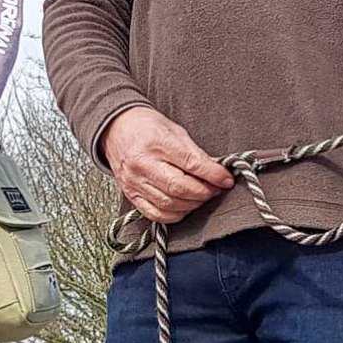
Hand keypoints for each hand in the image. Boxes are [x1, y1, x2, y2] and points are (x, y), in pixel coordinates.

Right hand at [99, 106, 233, 224]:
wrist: (116, 129)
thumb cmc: (147, 127)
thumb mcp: (175, 130)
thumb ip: (195, 152)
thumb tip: (217, 172)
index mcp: (157, 142)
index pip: (192, 163)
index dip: (213, 175)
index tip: (226, 179)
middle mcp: (144, 164)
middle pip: (180, 187)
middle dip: (204, 192)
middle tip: (215, 189)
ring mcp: (135, 182)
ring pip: (169, 204)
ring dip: (192, 204)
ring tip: (202, 197)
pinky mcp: (131, 195)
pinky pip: (155, 214)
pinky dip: (175, 215)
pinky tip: (184, 207)